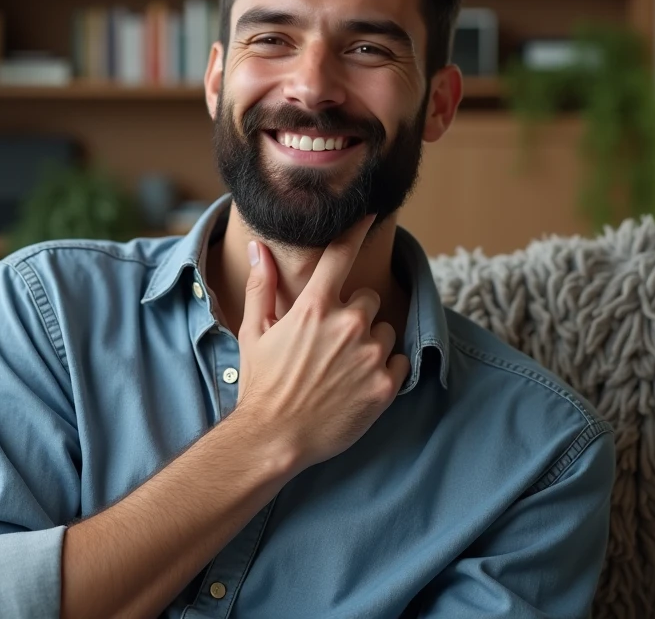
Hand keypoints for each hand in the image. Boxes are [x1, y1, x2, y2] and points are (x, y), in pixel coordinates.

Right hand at [232, 214, 410, 472]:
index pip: (341, 256)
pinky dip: (386, 369)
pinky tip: (360, 383)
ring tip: (343, 367)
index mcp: (314, 308)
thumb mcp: (255, 331)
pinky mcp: (385, 385)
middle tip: (332, 341)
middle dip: (354, 314)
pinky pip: (399, 361)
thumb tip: (259, 249)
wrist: (275, 437)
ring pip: (385, 330)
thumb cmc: (262, 385)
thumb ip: (262, 286)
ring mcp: (369, 356)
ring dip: (371, 342)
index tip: (370, 215)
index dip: (356, 231)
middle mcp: (347, 325)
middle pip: (368, 298)